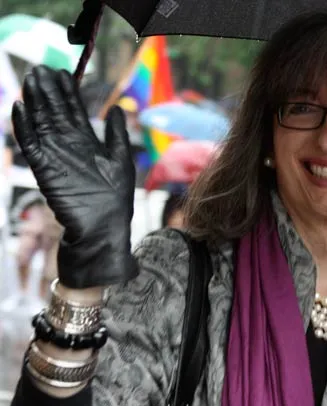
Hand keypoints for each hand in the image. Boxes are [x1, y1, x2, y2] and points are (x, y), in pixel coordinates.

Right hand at [12, 66, 137, 287]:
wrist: (103, 230)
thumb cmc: (115, 198)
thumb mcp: (121, 160)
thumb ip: (117, 133)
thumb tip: (117, 107)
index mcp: (88, 143)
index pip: (75, 111)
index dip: (68, 92)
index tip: (63, 72)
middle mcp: (70, 146)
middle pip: (56, 112)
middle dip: (48, 91)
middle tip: (40, 68)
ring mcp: (56, 157)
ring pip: (42, 123)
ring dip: (35, 102)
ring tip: (30, 79)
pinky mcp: (45, 171)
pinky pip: (31, 146)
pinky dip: (23, 128)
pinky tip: (17, 109)